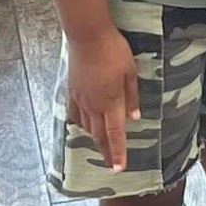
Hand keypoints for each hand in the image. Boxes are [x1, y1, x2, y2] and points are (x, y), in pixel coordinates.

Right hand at [66, 27, 140, 172]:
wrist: (87, 36)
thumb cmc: (114, 51)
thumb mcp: (131, 73)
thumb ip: (132, 97)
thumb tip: (134, 117)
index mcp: (111, 101)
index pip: (115, 134)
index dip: (117, 153)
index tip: (118, 168)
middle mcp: (94, 105)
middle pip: (99, 135)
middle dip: (105, 152)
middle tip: (110, 165)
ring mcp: (80, 99)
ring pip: (87, 126)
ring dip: (95, 139)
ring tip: (102, 146)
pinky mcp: (72, 91)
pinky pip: (76, 114)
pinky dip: (82, 124)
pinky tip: (85, 125)